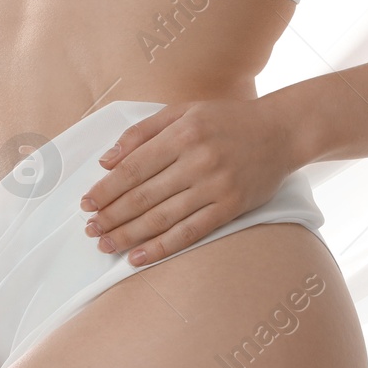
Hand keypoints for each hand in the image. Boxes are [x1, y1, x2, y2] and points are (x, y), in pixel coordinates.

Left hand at [80, 97, 301, 265]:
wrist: (281, 132)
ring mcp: (215, 187)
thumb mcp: (184, 111)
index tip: (86, 204)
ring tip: (106, 245)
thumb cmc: (227, 120)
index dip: (105, 190)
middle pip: (143, 197)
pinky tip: (139, 257)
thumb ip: (142, 132)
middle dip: (111, 216)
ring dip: (129, 235)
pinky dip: (162, 247)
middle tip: (91, 230)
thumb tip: (107, 162)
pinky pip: (190, 232)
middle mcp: (198, 161)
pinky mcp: (230, 208)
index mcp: (182, 134)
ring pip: (162, 218)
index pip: (133, 168)